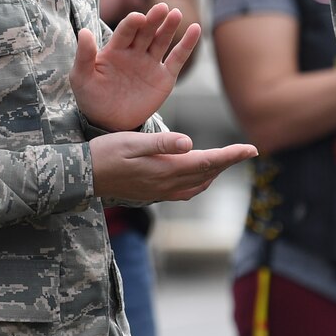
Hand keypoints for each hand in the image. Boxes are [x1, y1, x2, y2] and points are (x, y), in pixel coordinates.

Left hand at [70, 2, 200, 131]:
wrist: (109, 122)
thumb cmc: (91, 97)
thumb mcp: (81, 78)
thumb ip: (84, 55)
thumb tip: (84, 32)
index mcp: (114, 49)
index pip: (125, 32)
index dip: (132, 23)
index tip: (138, 17)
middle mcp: (134, 52)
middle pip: (145, 31)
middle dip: (153, 20)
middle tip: (162, 8)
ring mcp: (150, 63)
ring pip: (161, 40)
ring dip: (169, 27)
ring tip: (176, 14)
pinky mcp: (164, 77)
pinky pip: (177, 58)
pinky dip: (187, 44)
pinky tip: (196, 29)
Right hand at [89, 129, 256, 203]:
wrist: (83, 176)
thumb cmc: (104, 153)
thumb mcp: (131, 142)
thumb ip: (161, 143)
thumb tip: (190, 143)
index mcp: (166, 169)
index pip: (208, 161)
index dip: (232, 155)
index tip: (253, 149)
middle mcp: (168, 184)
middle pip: (208, 174)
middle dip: (228, 162)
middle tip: (245, 151)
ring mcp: (161, 192)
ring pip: (199, 185)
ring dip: (215, 173)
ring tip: (226, 160)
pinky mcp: (153, 194)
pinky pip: (186, 192)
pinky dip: (200, 182)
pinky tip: (198, 176)